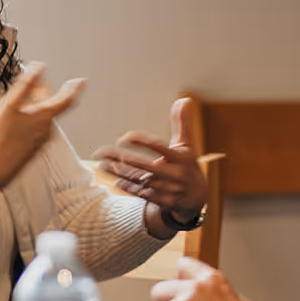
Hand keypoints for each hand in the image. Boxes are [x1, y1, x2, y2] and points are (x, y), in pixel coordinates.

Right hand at [0, 62, 85, 189]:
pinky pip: (34, 129)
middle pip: (49, 106)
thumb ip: (25, 85)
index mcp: (45, 117)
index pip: (66, 100)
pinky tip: (14, 121)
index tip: (81, 81)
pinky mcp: (31, 149)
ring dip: (33, 106)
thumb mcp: (9, 105)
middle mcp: (47, 130)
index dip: (74, 89)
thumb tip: (38, 68)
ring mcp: (39, 141)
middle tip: (31, 81)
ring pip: (40, 118)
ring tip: (17, 100)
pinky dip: (28, 119)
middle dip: (41, 92)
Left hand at [93, 97, 206, 226]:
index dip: (141, 141)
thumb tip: (184, 99)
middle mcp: (174, 174)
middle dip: (120, 157)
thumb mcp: (187, 145)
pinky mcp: (160, 201)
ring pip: (138, 179)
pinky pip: (140, 193)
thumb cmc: (188, 165)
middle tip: (101, 151)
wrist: (197, 199)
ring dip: (118, 172)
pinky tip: (114, 179)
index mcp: (181, 158)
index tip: (125, 137)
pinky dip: (127, 186)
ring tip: (102, 164)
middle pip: (143, 165)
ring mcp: (167, 189)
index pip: (158, 147)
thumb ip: (182, 123)